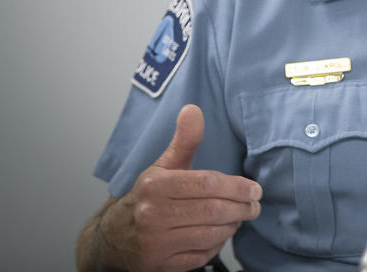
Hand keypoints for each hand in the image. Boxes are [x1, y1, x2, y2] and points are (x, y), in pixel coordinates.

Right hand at [98, 105, 262, 271]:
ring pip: (209, 235)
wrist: (112, 238)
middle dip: (241, 208)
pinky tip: (220, 235)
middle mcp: (152, 214)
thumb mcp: (163, 167)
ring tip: (239, 218)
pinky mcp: (159, 265)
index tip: (255, 189)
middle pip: (212, 211)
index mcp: (155, 186)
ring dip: (232, 227)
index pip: (207, 184)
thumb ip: (184, 141)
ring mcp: (155, 243)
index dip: (237, 187)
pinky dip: (216, 246)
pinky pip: (200, 256)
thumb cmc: (147, 197)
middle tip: (254, 206)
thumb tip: (193, 110)